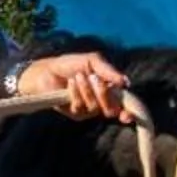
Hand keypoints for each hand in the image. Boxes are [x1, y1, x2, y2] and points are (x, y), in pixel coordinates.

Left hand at [18, 52, 133, 121]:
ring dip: (87, 90)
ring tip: (78, 76)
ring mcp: (86, 110)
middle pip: (111, 110)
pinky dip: (76, 93)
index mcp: (108, 91)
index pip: (122, 105)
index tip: (129, 115)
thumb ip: (108, 70)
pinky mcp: (73, 113)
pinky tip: (70, 84)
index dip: (128, 112)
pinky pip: (79, 107)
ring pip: (95, 108)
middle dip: (105, 95)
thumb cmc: (70, 65)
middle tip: (95, 79)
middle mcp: (100, 103)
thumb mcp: (92, 61)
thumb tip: (125, 82)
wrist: (47, 70)